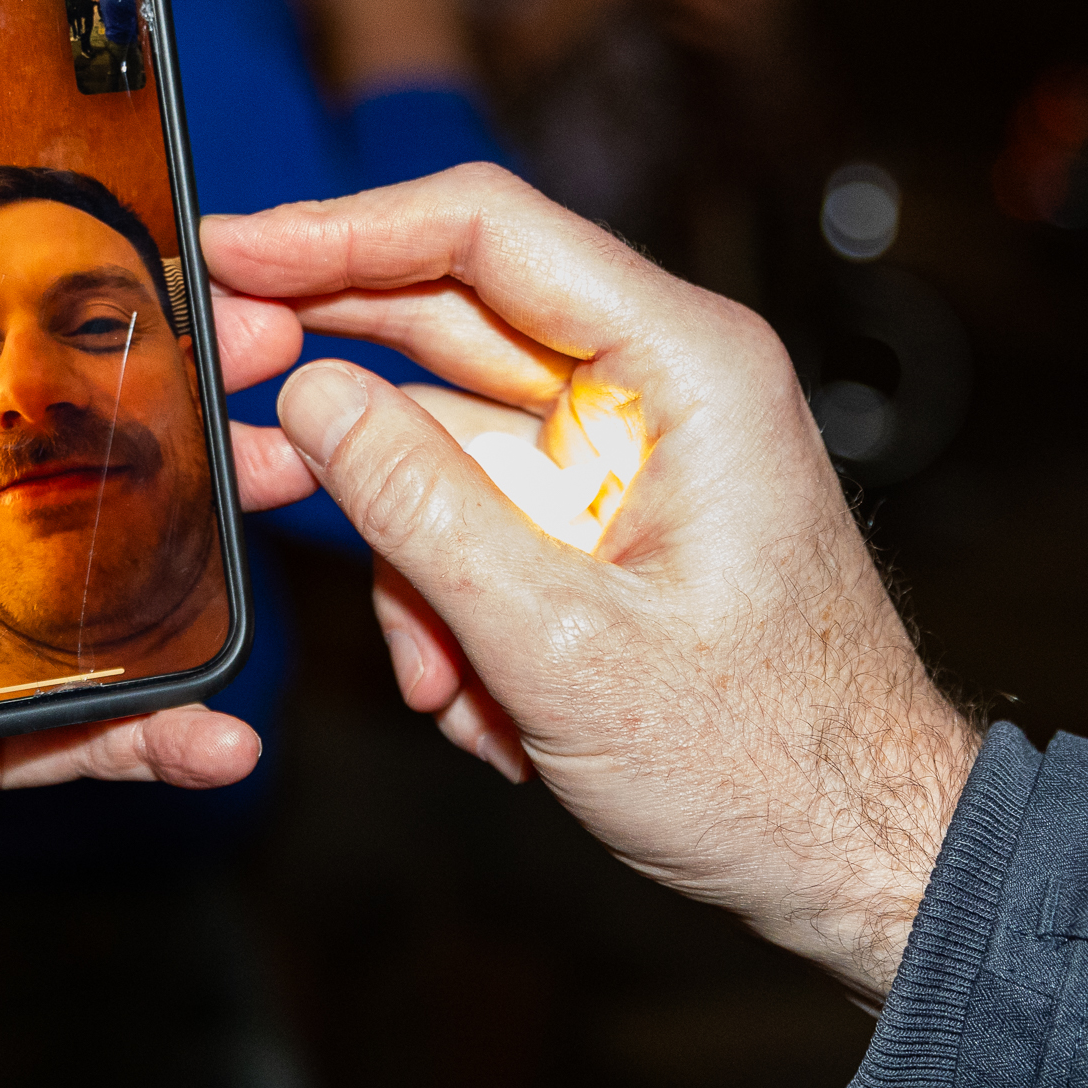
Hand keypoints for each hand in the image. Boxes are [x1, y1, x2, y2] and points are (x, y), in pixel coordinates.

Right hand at [202, 167, 981, 1000]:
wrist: (862, 855)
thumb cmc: (768, 760)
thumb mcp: (564, 648)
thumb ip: (424, 514)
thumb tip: (309, 398)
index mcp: (684, 365)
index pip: (484, 231)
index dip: (339, 231)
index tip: (226, 252)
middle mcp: (659, 383)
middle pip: (449, 322)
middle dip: (338, 389)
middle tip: (224, 410)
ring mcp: (631, 454)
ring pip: (448, 448)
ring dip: (410, 563)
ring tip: (436, 679)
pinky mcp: (608, 523)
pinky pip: (481, 526)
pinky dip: (452, 610)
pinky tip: (480, 707)